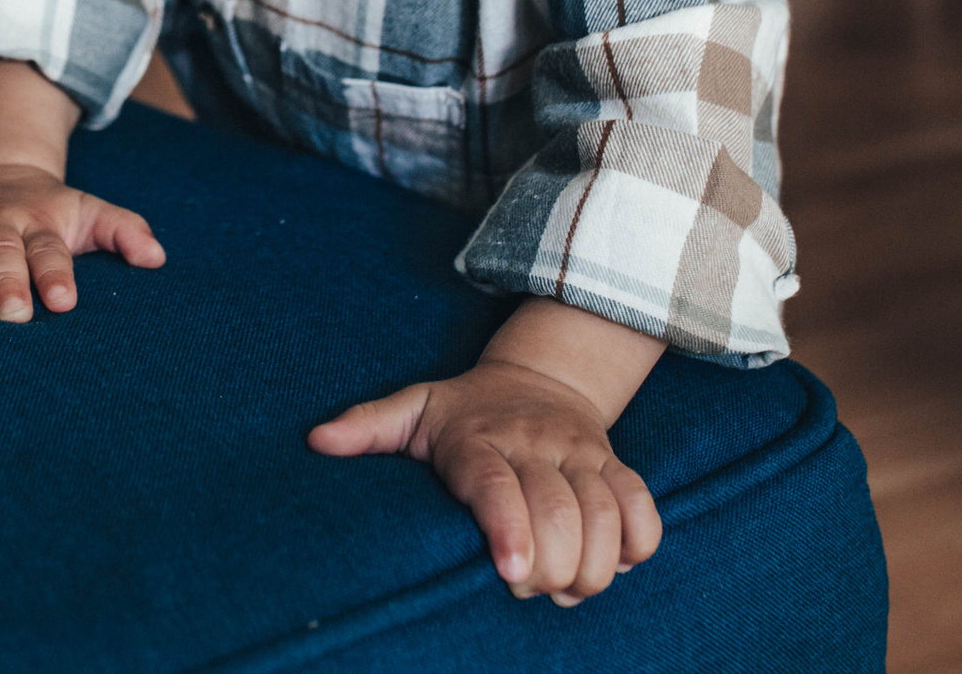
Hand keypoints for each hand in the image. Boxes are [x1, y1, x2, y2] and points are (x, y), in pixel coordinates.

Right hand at [0, 162, 165, 321]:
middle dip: (5, 281)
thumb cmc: (53, 212)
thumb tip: (158, 258)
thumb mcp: (91, 214)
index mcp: (42, 223)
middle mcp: (1, 221)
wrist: (4, 175)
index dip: (56, 275)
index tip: (63, 302)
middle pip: (2, 251)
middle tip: (11, 313)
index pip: (51, 252)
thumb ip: (124, 232)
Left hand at [308, 358, 660, 604]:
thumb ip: (367, 426)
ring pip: (607, 516)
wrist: (541, 374)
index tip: (511, 574)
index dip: (510, 530)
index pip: (497, 485)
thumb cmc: (465, 410)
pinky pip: (644, 509)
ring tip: (565, 586)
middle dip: (552, 566)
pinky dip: (638, 546)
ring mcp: (581, 454)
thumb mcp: (414, 408)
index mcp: (478, 439)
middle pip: (560, 512)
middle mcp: (534, 444)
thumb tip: (316, 442)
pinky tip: (612, 563)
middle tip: (529, 586)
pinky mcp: (616, 464)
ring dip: (593, 567)